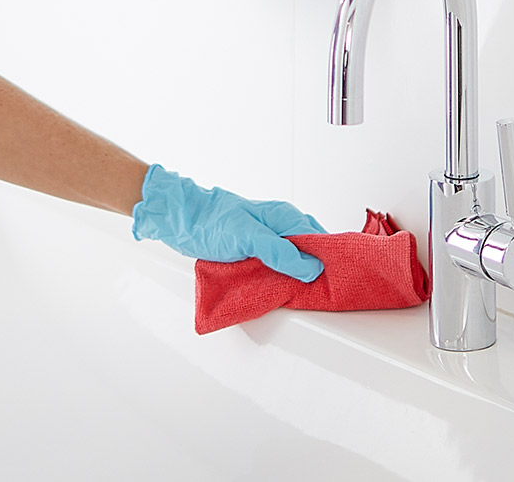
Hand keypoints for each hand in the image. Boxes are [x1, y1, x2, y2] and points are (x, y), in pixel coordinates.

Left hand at [131, 165, 326, 281]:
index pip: (319, 240)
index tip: (332, 284)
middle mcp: (280, 227)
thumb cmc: (212, 223)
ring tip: (299, 297)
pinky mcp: (256, 251)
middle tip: (316, 295)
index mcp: (285, 217)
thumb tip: (312, 268)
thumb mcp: (249, 238)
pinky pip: (276, 267)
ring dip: (294, 278)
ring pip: (292, 262)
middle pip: (308, 253)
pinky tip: (279, 290)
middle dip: (312, 273)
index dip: (326, 262)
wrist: (181, 220)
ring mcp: (268, 240)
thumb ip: (280, 252)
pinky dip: (279, 278)